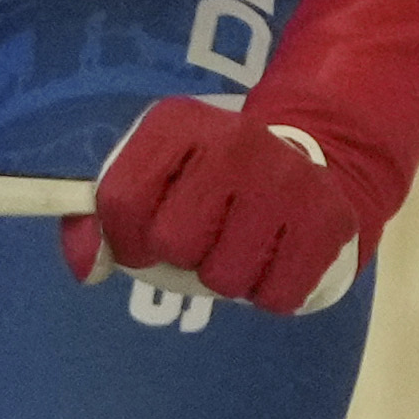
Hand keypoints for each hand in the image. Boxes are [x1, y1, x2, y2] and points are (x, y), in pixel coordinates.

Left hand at [67, 98, 366, 315]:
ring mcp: (287, 178)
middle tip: (204, 237)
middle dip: (181, 257)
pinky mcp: (329, 218)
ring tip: (241, 244)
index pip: (121, 200)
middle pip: (174, 243)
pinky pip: (276, 296)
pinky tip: (276, 255)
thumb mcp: (150, 178)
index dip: (123, 239)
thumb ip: (99, 221)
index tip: (142, 243)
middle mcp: (234, 140)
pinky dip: (270, 292)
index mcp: (176, 122)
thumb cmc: (208, 181)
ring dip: (225, 278)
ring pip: (224, 278)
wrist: (312, 155)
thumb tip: (89, 269)